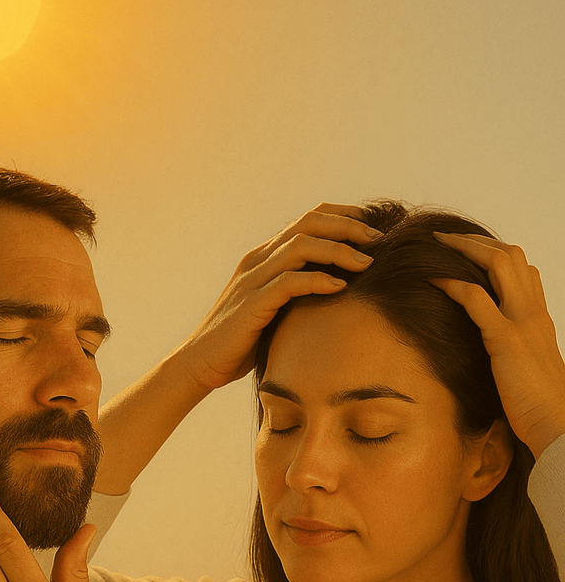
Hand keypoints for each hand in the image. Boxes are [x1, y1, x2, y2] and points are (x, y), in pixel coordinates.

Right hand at [179, 203, 381, 391]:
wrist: (201, 364)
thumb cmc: (242, 342)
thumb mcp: (274, 309)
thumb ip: (297, 294)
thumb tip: (340, 292)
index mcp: (264, 257)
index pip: (308, 219)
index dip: (343, 217)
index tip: (374, 228)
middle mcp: (258, 260)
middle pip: (308, 223)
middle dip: (348, 226)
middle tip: (380, 239)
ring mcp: (253, 279)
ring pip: (300, 245)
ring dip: (339, 250)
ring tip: (368, 262)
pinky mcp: (251, 304)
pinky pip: (289, 282)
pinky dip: (318, 280)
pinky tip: (341, 287)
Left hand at [433, 233, 564, 459]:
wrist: (557, 423)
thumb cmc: (538, 404)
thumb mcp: (526, 365)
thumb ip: (513, 347)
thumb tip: (490, 346)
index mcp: (539, 316)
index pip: (523, 269)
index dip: (494, 253)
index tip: (467, 250)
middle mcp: (534, 311)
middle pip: (510, 255)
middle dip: (475, 240)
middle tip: (445, 237)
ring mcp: (522, 321)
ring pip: (497, 264)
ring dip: (464, 248)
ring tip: (437, 244)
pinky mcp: (506, 339)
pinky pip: (476, 300)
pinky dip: (452, 284)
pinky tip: (431, 279)